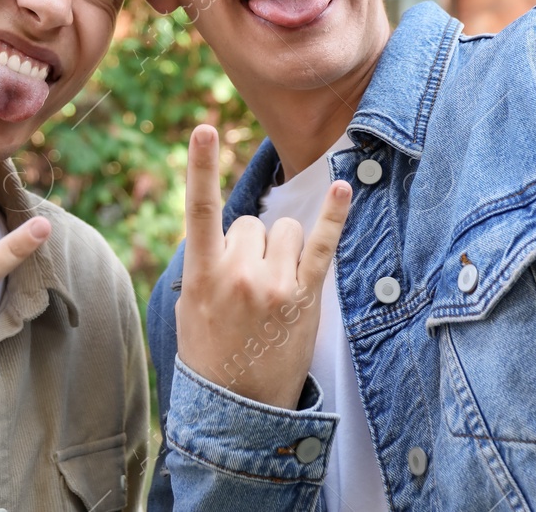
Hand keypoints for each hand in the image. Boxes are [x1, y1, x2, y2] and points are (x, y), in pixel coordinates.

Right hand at [173, 124, 350, 408]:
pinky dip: (334, 216)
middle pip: (250, 224)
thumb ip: (207, 263)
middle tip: (244, 289)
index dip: (200, 167)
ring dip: (279, 249)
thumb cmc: (210, 350)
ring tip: (270, 290)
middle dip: (249, 245)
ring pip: (282, 230)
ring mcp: (274, 286)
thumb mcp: (191, 305)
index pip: (200, 210)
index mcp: (203, 275)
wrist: (237, 406)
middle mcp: (239, 275)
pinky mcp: (304, 296)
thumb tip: (233, 231)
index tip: (205, 128)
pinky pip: (320, 245)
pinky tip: (344, 189)